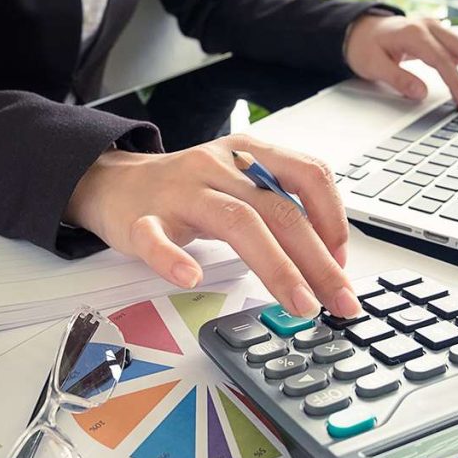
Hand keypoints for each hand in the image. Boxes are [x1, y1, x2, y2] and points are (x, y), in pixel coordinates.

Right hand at [63, 134, 361, 318]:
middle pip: (279, 211)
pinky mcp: (141, 220)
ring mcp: (180, 192)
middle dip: (318, 262)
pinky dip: (173, 259)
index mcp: (249, 154)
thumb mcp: (240, 182)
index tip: (343, 262)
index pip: (309, 174)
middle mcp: (219, 167)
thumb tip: (330, 257)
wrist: (114, 180)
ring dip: (275, 267)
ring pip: (236, 223)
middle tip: (340, 302)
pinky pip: (155, 238)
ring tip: (299, 304)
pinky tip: (191, 279)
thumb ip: (281, 209)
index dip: (334, 219)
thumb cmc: (187, 190)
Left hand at [345, 15, 457, 109]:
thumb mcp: (373, 65)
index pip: (443, 60)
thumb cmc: (365, 47)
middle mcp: (431, 26)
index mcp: (414, 33)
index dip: (456, 84)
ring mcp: (439, 29)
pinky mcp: (442, 35)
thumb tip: (421, 94)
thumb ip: (397, 78)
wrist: (362, 29)